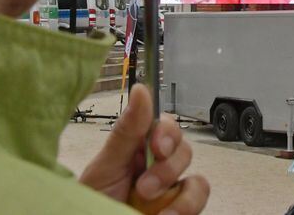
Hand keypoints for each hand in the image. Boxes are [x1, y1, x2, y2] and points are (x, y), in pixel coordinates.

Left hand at [79, 84, 209, 214]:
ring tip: (153, 208)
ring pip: (197, 178)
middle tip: (145, 188)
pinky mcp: (180, 209)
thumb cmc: (95, 199)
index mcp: (139, 148)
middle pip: (184, 150)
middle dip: (168, 168)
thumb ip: (127, 130)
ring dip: (178, 194)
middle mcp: (158, 167)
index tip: (158, 147)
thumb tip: (141, 90)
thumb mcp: (106, 165)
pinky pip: (198, 199)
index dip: (167, 133)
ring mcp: (171, 191)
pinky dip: (185, 208)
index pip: (165, 126)